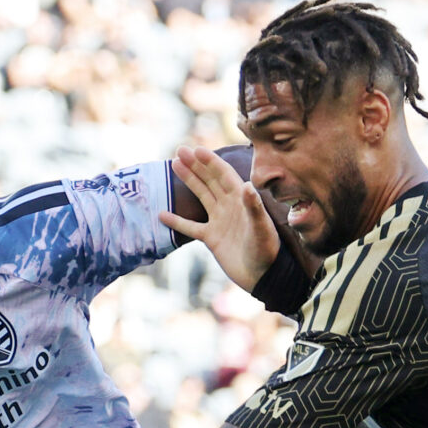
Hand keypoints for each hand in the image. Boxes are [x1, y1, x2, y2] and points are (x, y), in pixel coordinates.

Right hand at [159, 147, 277, 293]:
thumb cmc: (265, 251)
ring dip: (188, 180)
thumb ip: (254, 208)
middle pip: (210, 180)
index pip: (224, 175)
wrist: (261, 277)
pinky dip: (177, 221)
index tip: (196, 150)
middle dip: (196, 165)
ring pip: (201, 196)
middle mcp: (229, 206)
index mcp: (241, 200)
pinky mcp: (211, 238)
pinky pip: (190, 227)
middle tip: (179, 150)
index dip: (211, 162)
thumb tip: (247, 185)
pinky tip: (162, 214)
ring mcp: (219, 221)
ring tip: (174, 165)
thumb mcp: (261, 229)